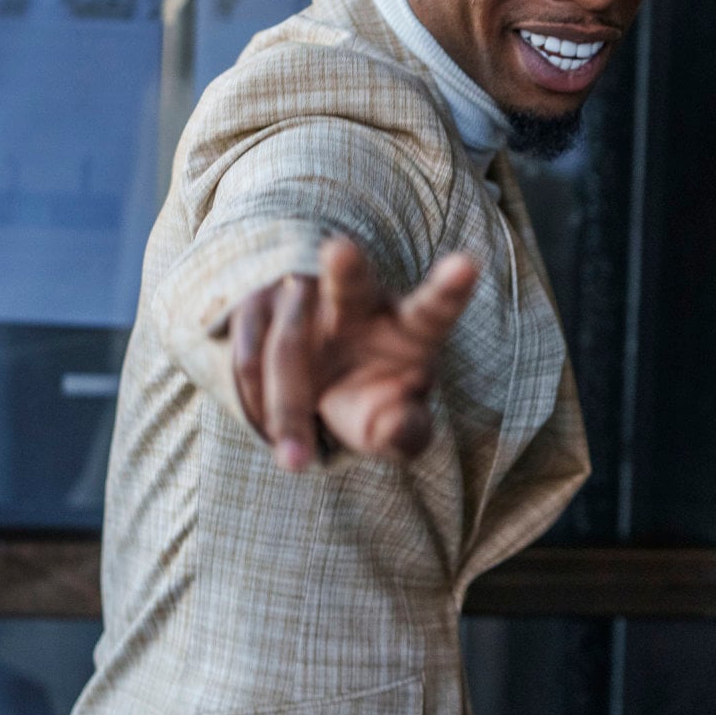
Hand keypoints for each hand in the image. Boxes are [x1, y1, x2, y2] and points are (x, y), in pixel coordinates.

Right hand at [230, 237, 478, 470]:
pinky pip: (248, 358)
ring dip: (287, 408)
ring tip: (294, 463)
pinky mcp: (255, 308)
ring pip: (287, 344)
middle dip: (346, 267)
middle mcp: (358, 299)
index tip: (466, 266)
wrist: (309, 391)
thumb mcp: (391, 425)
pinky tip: (271, 431)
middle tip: (339, 251)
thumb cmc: (369, 401)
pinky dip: (257, 402)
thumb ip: (405, 432)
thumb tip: (392, 425)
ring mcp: (302, 296)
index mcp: (408, 324)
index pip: (433, 309)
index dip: (449, 290)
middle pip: (351, 281)